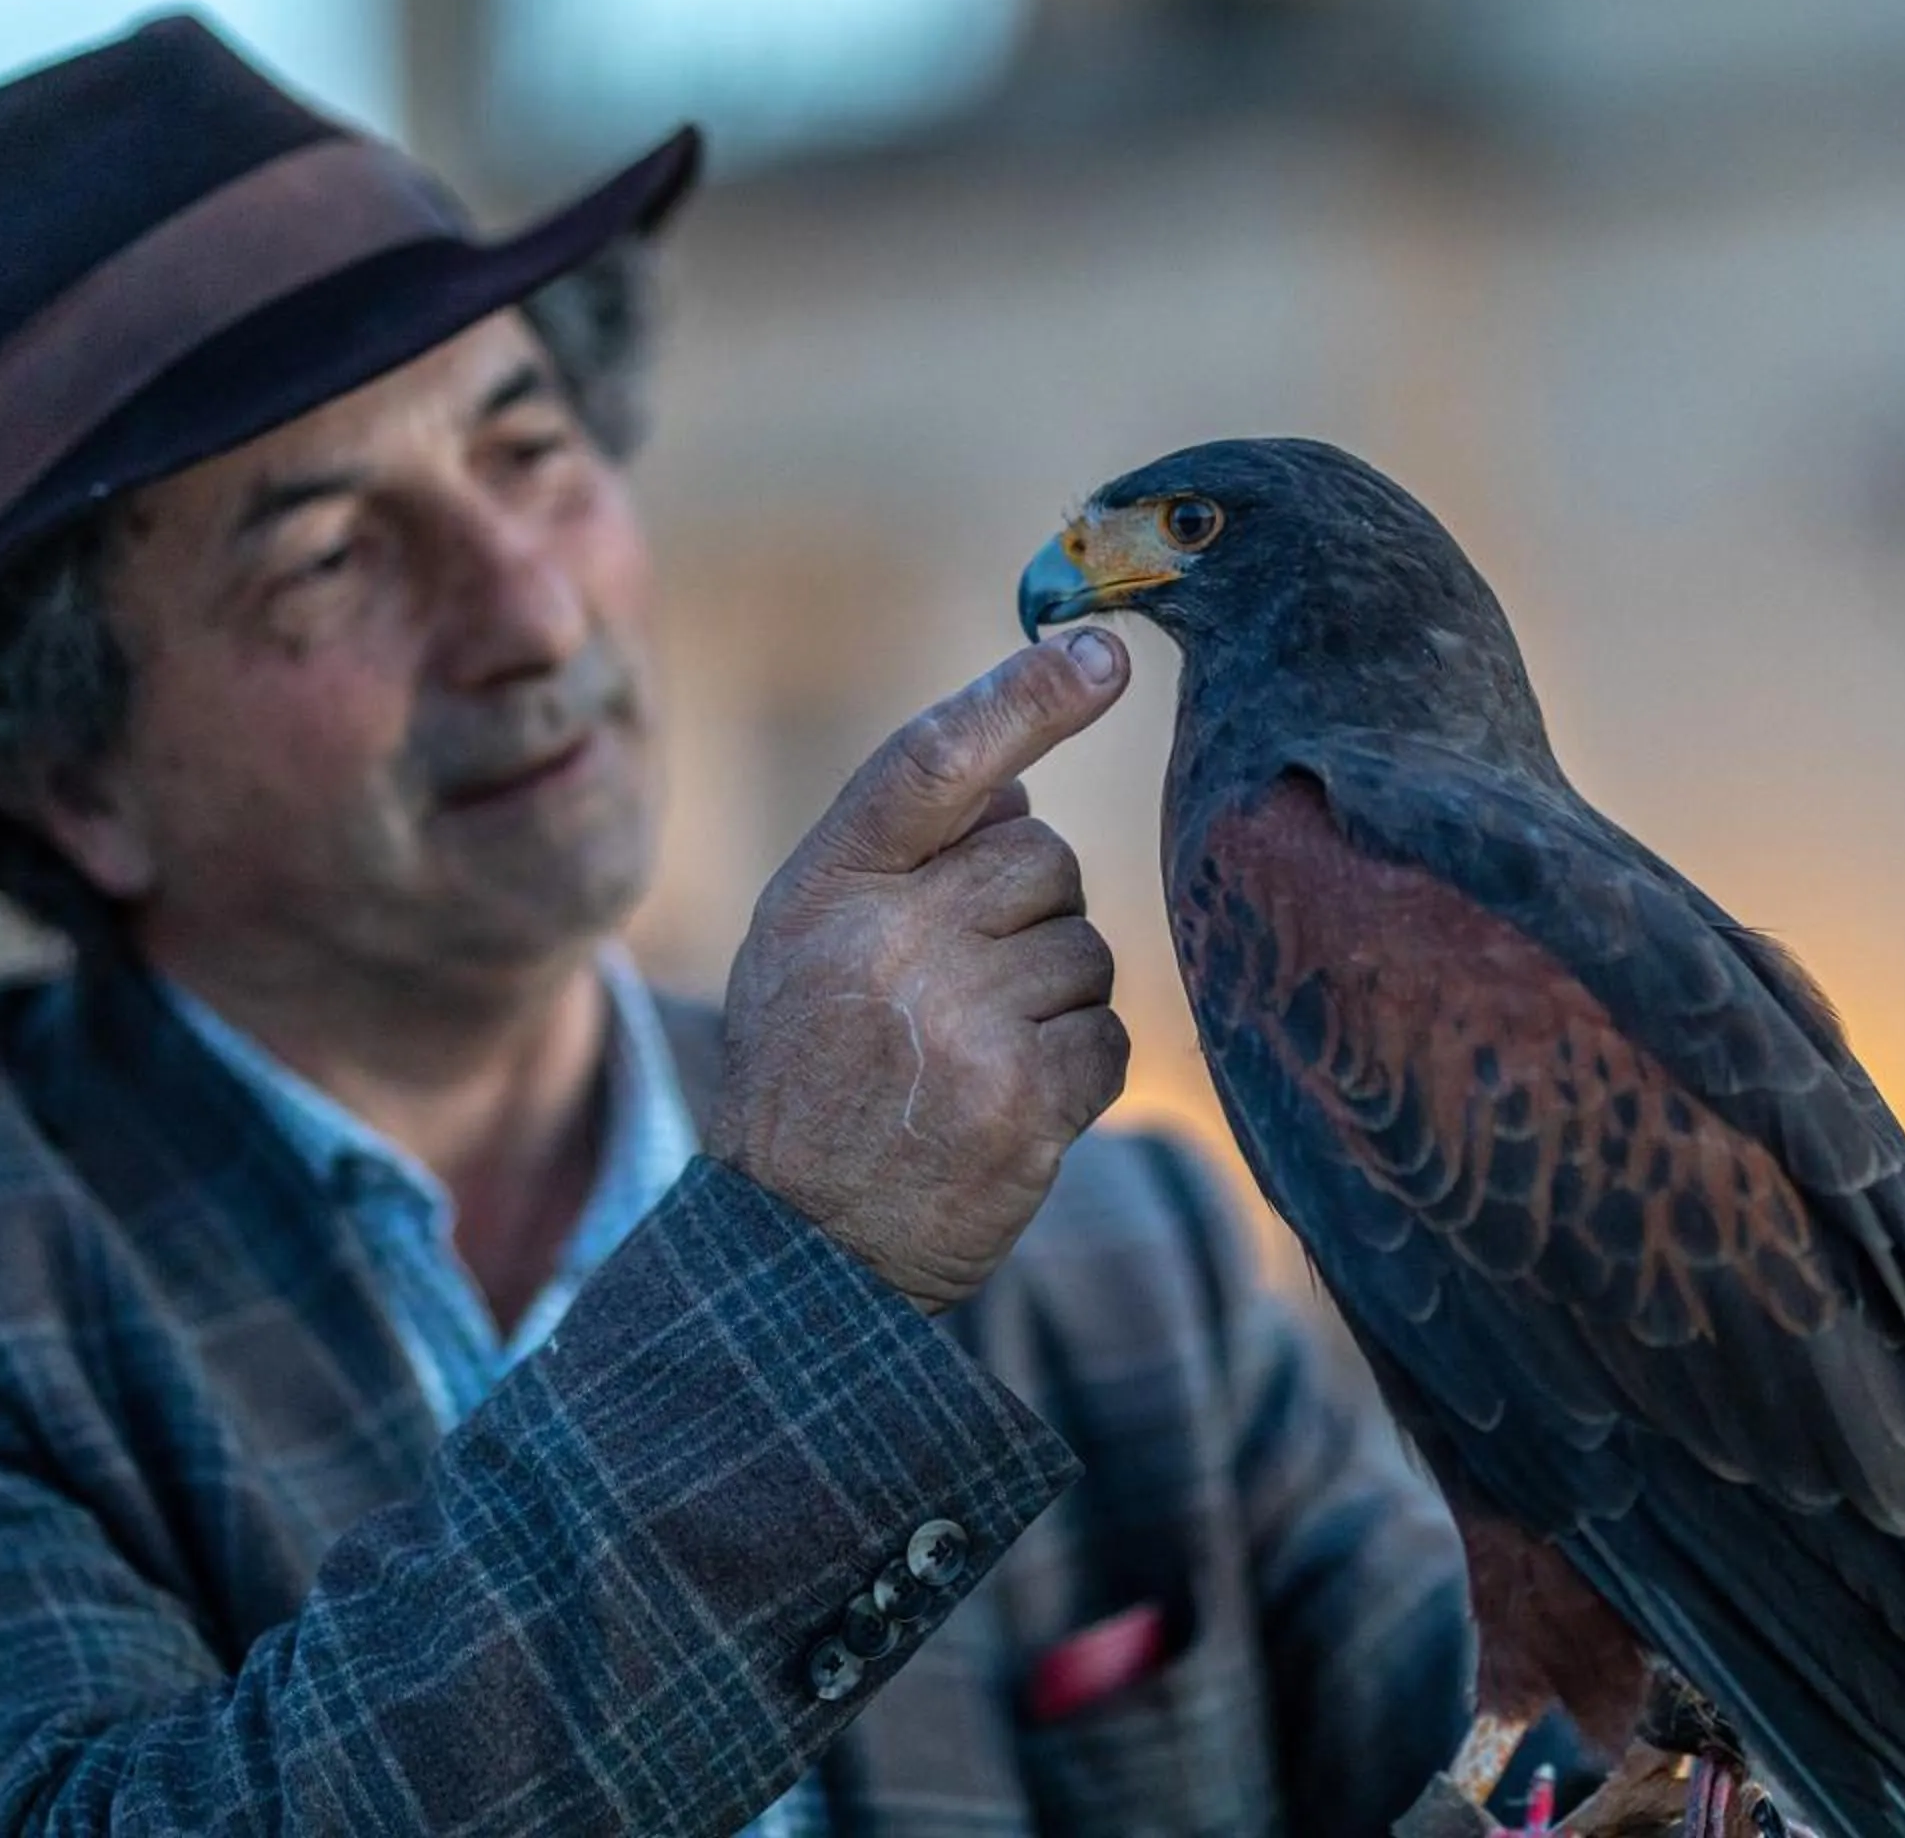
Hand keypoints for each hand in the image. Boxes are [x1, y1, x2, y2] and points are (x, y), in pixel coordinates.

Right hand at [709, 630, 1133, 1312]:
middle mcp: (889, 940)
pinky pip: (1109, 1037)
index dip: (1024, 699)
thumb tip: (1023, 781)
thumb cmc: (808, 1077)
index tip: (1099, 653)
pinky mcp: (1024, 1100)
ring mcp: (960, 1021)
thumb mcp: (804, 944)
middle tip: (964, 988)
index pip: (934, 761)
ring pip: (1085, 951)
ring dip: (1055, 1000)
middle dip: (1030, 913)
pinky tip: (1009, 1107)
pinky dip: (1078, 1071)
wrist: (795, 1250)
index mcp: (828, 887)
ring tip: (972, 1058)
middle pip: (1043, 858)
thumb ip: (896, 858)